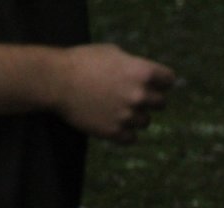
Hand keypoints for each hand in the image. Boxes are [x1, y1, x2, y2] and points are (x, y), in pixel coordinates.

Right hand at [54, 43, 174, 142]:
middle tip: (132, 97)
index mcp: (142, 72)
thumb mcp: (112, 52)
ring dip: (135, 116)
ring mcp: (128, 115)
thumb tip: (149, 76)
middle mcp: (140, 95)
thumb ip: (134, 65)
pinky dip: (124, 132)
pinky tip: (113, 123)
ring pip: (146, 122)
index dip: (161, 80)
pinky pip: (132, 138)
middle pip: (161, 103)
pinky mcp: (115, 132)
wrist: (54, 80)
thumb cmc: (82, 61)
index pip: (169, 80)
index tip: (154, 83)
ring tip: (117, 109)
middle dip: (149, 99)